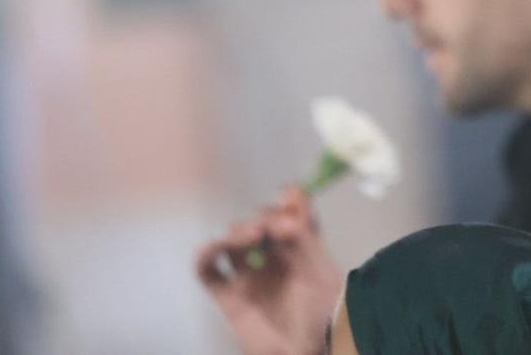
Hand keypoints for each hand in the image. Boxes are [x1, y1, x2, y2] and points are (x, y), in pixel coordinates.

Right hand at [196, 186, 343, 354]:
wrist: (312, 353)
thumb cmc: (325, 315)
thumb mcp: (321, 269)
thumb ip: (304, 233)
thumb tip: (291, 192)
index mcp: (301, 249)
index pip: (287, 212)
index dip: (286, 203)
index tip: (290, 204)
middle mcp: (273, 260)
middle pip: (258, 222)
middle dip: (265, 217)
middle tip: (278, 229)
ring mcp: (250, 277)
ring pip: (231, 241)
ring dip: (238, 230)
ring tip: (255, 235)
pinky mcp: (230, 298)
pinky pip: (207, 271)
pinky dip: (205, 253)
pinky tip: (216, 246)